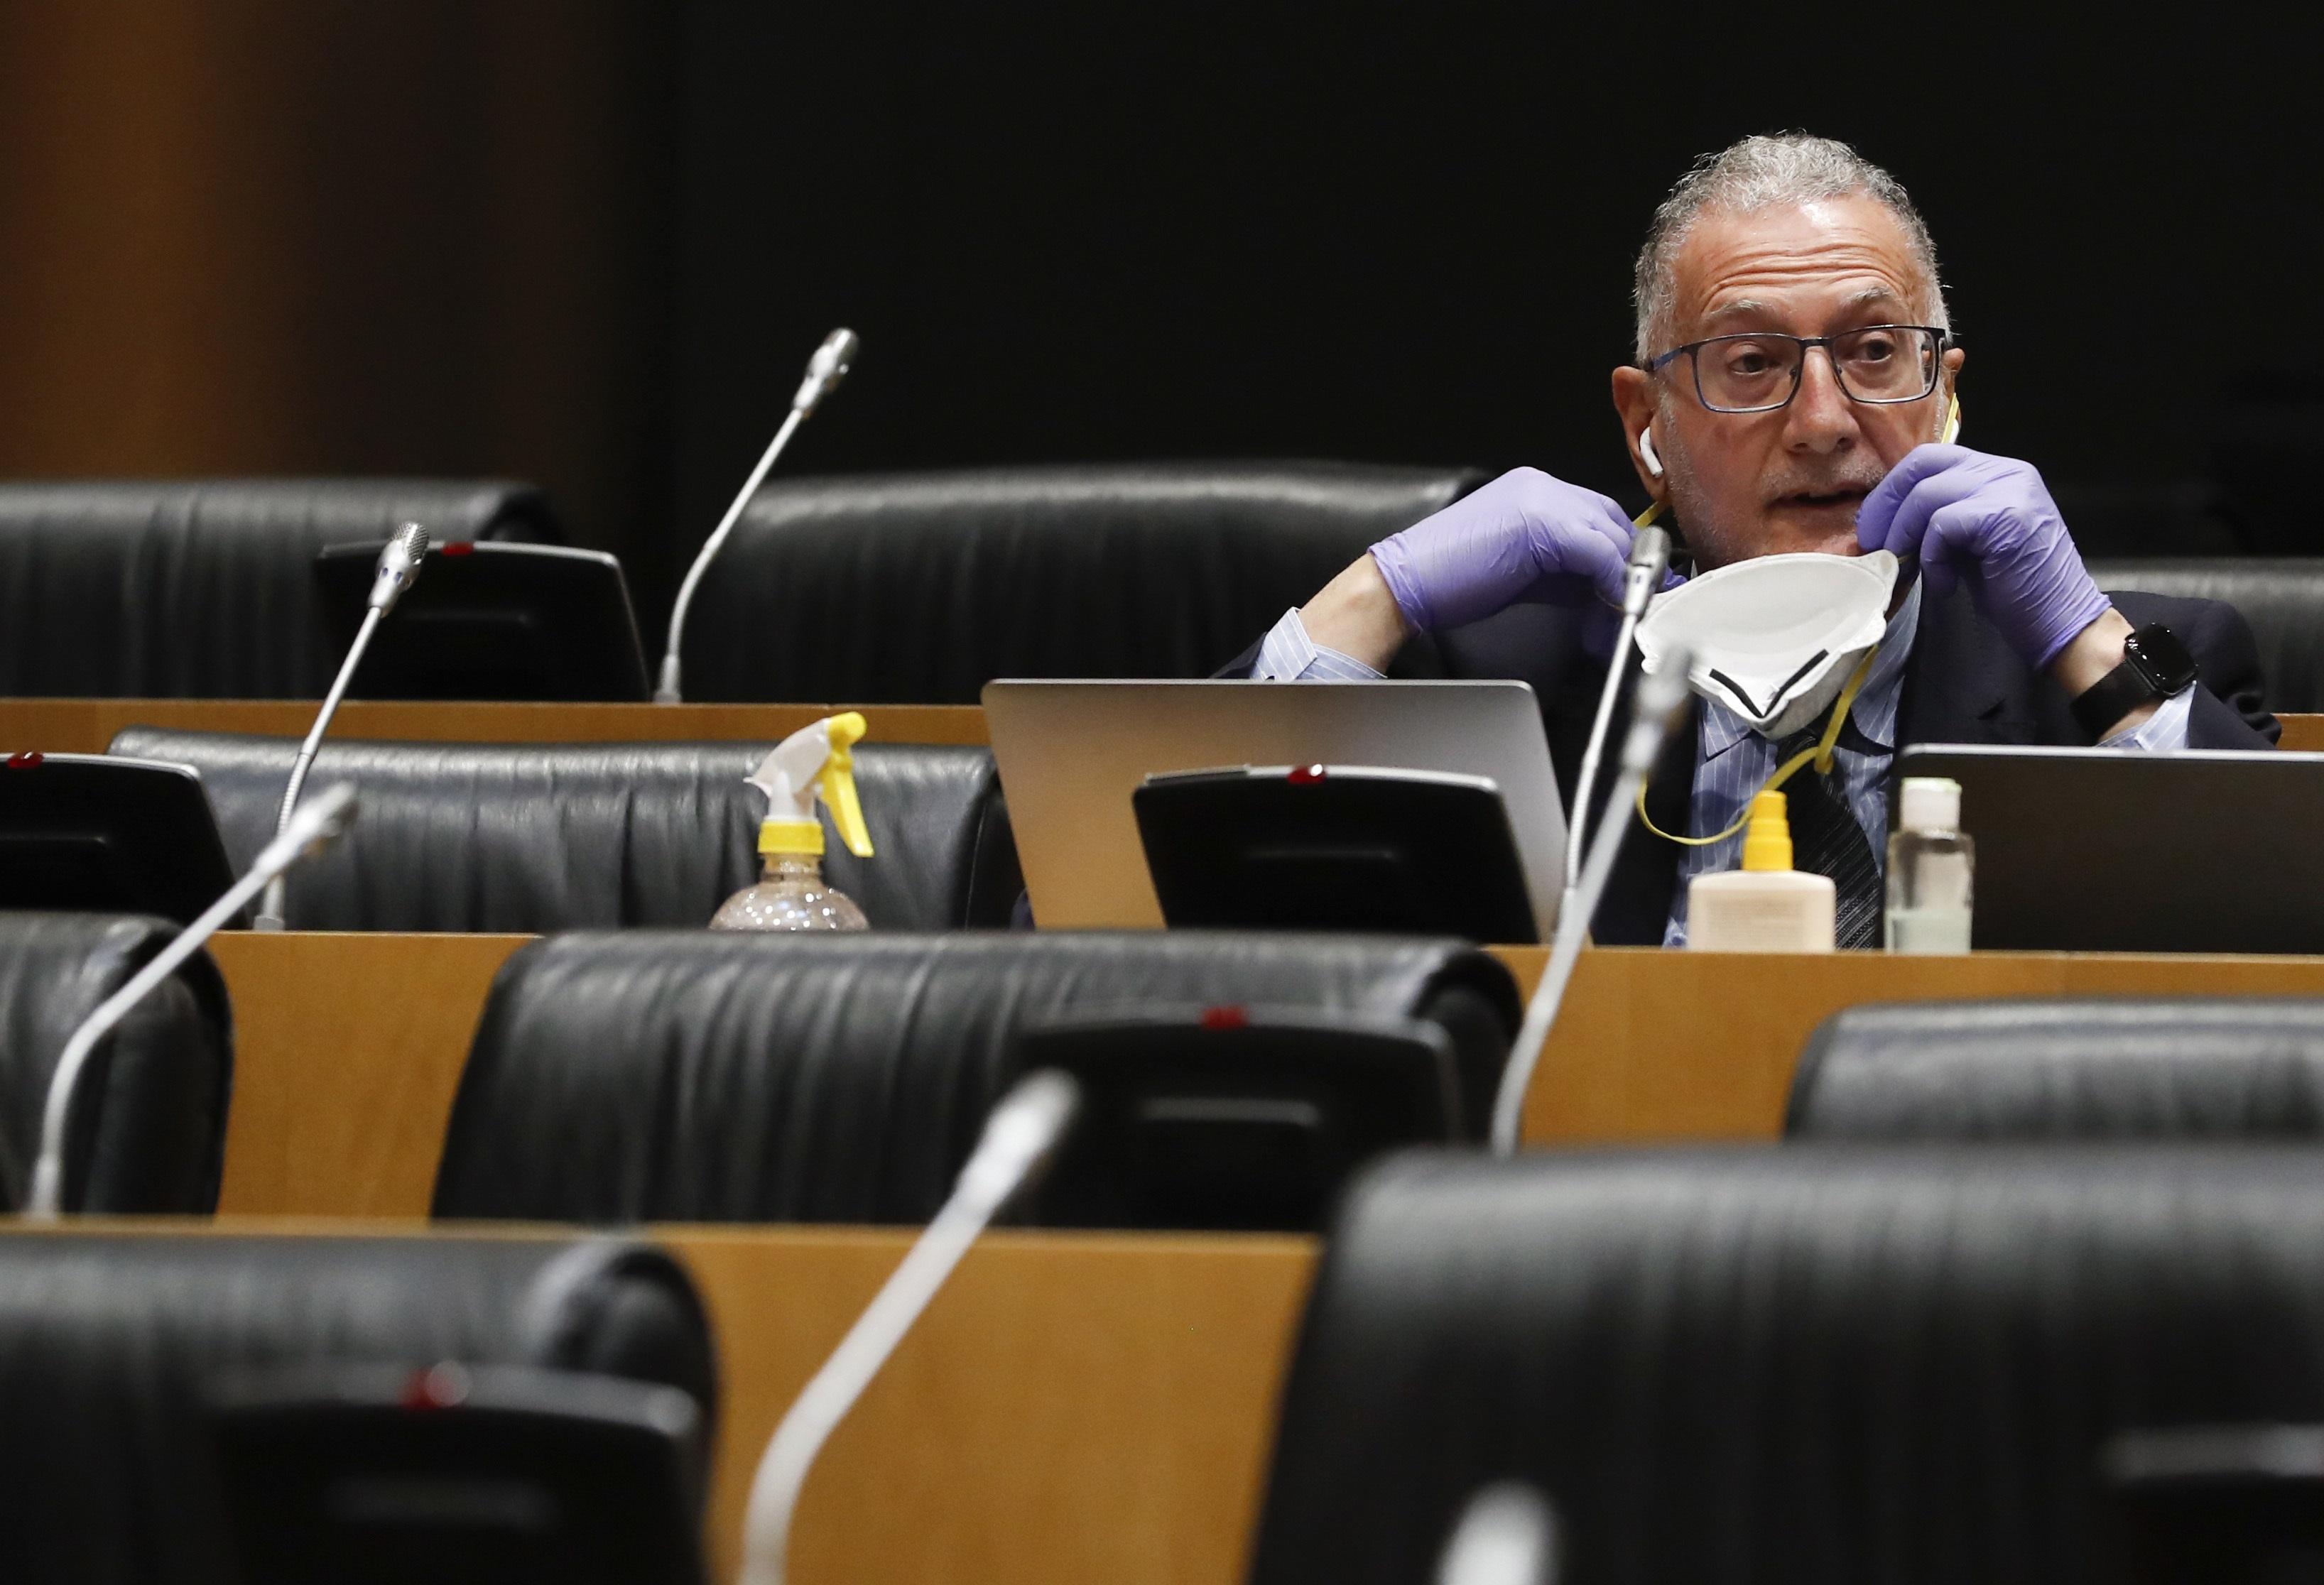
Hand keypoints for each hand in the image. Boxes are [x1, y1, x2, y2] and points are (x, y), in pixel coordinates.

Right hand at [1368, 466, 1637, 632]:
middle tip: (1640, 599)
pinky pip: (1598, 552)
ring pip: (1609, 534)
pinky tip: (1610, 605)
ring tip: (1626, 609)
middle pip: (1609, 519)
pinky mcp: (1543, 525)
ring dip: (1624, 575)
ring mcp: (1542, 500)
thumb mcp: (1519, 567)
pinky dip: (1611, 581)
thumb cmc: (1450, 580)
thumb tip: (1603, 586)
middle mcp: (1541, 486)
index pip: (1596, 513)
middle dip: (1630, 563)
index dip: (1619, 550)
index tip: (1634, 582)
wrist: (1405, 582)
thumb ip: (1562, 568)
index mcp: (1532, 489)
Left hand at [1854, 444, 2111, 670]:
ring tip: (1905, 567)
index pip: (1930, 458)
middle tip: (1871, 541)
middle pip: (1924, 463)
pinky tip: (1944, 584)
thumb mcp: (1970, 543)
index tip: (1873, 525)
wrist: (2061, 620)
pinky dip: (1931, 556)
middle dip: (1886, 502)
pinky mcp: (2005, 517)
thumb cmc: (2015, 589)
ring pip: (1927, 494)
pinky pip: (1943, 524)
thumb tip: (1887, 521)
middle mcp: (2006, 471)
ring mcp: (2010, 490)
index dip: (1892, 488)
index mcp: (1998, 472)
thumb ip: (1940, 520)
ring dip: (1903, 534)